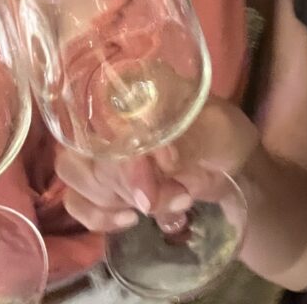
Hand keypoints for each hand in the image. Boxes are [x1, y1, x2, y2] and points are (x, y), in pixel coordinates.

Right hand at [57, 96, 259, 231]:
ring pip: (75, 176)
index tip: (150, 191)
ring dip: (115, 200)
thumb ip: (189, 141)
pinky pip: (76, 200)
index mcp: (135, 87)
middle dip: (125, 187)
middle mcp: (110, 113)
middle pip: (81, 151)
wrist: (232, 167)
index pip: (101, 117)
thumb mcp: (217, 132)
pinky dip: (97, 216)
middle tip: (170, 197)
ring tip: (167, 202)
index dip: (122, 161)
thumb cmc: (224, 135)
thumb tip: (162, 158)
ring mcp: (103, 146)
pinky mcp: (104, 179)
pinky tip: (128, 219)